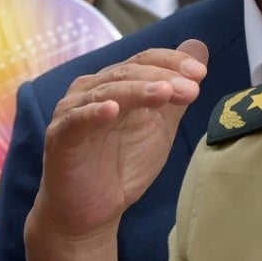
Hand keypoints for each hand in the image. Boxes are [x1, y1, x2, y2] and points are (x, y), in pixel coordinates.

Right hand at [31, 39, 208, 241]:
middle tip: (192, 89)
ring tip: (164, 93)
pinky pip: (76, 120)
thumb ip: (176, 90)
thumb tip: (199, 46)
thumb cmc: (122, 165)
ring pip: (107, 91)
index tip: (201, 73)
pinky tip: (112, 111)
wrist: (91, 213)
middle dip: (163, 78)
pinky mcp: (60, 137)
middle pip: (129, 72)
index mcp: (115, 83)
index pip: (145, 60)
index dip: (173, 62)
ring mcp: (73, 111)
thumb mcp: (159, 126)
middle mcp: (92, 89)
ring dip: (138, 91)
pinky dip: (93, 113)